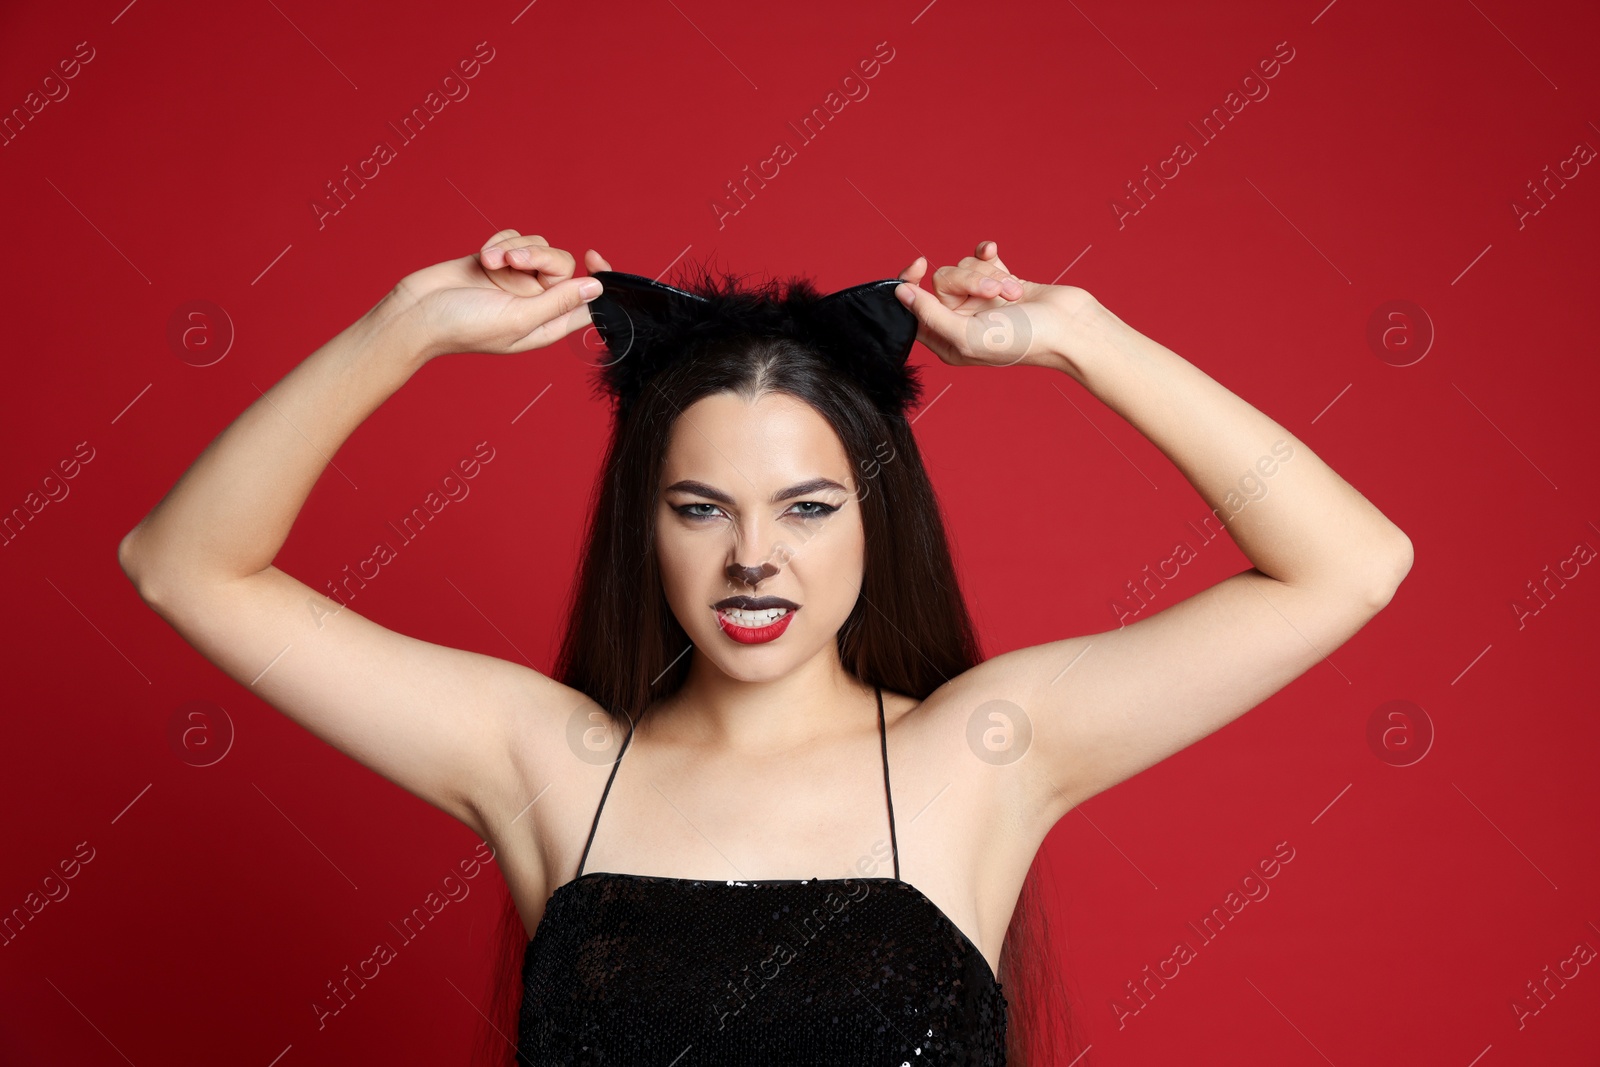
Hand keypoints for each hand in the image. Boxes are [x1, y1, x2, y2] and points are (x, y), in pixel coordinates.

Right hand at [383, 230, 613, 359]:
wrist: (417, 312)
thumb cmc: (464, 326)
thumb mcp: (519, 318)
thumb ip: (559, 303)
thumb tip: (596, 288)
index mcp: (547, 324)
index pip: (587, 303)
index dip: (598, 281)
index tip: (596, 258)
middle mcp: (535, 302)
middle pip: (561, 265)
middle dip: (538, 256)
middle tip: (513, 261)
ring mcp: (515, 280)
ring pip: (537, 247)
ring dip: (514, 248)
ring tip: (490, 262)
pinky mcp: (496, 261)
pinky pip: (514, 238)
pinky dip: (500, 243)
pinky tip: (482, 257)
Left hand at [892, 241, 1097, 369]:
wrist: (1070, 328)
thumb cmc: (1022, 341)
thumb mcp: (967, 335)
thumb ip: (930, 315)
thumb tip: (900, 293)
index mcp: (947, 342)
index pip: (914, 309)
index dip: (910, 285)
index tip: (918, 265)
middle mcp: (961, 322)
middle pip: (943, 282)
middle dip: (969, 280)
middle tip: (995, 294)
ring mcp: (981, 302)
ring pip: (965, 268)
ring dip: (990, 276)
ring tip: (1013, 294)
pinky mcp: (1000, 282)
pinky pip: (982, 259)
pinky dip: (990, 257)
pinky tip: (996, 252)